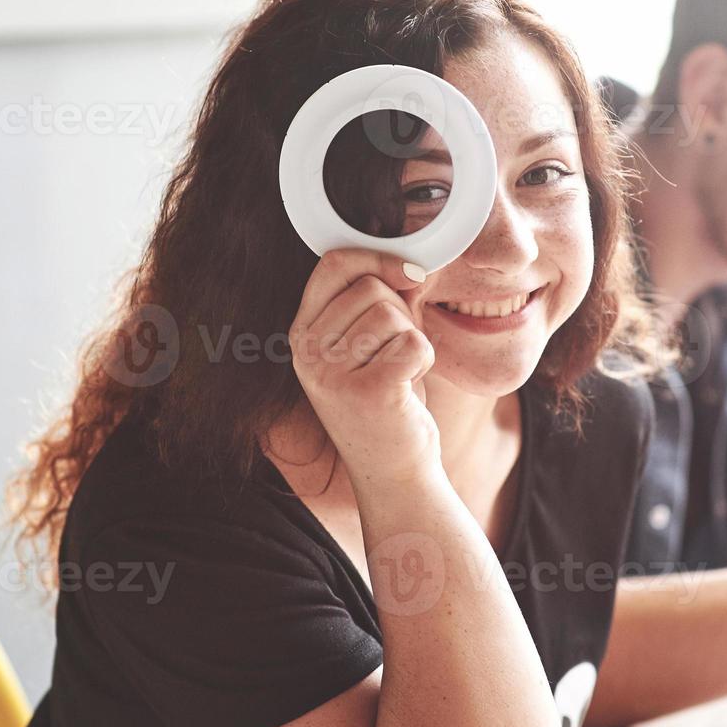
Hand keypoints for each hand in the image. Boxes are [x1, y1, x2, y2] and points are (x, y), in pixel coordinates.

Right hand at [289, 249, 438, 483]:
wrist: (393, 469)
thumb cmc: (387, 399)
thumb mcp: (370, 342)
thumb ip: (381, 299)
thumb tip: (412, 266)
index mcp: (302, 333)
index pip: (333, 265)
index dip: (376, 257)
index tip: (407, 274)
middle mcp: (307, 353)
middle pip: (370, 288)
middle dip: (400, 313)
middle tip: (396, 352)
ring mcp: (332, 374)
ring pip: (394, 315)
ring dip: (412, 340)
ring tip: (400, 372)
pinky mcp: (367, 392)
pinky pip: (414, 343)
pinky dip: (425, 361)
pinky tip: (408, 387)